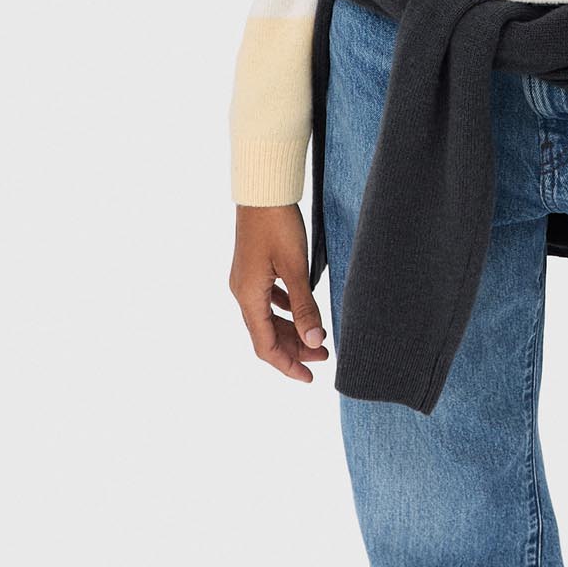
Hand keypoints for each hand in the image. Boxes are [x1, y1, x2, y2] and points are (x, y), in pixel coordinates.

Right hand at [230, 203, 329, 381]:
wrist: (263, 189)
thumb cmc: (278, 223)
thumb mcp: (296, 266)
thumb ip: (305, 305)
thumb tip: (314, 341)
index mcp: (248, 296)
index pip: (265, 346)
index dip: (287, 365)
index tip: (310, 377)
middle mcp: (242, 292)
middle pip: (266, 334)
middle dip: (294, 348)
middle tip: (325, 356)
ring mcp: (246, 279)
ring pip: (267, 317)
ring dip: (291, 330)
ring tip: (318, 337)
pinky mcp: (253, 267)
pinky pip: (268, 299)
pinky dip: (285, 309)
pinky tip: (301, 309)